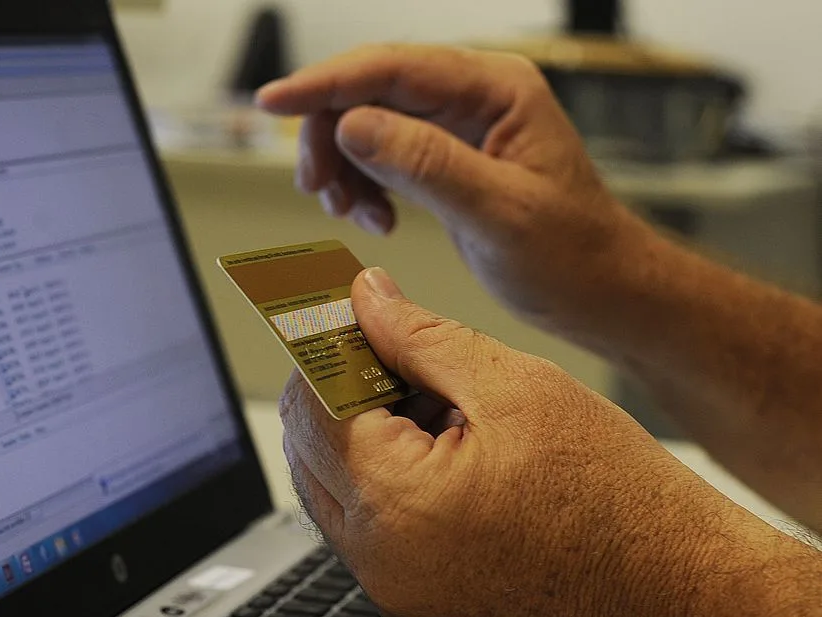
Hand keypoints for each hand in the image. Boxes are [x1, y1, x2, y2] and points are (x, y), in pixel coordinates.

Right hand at [256, 44, 645, 331]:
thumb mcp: (499, 213)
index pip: (392, 67)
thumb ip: (426, 165)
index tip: (273, 101)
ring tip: (351, 214)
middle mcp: (473, 96)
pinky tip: (375, 220)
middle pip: (369, 90)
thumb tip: (354, 125)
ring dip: (343, 165)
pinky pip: (381, 154)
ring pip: (367, 123)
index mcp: (496, 89)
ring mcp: (457, 126)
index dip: (325, 83)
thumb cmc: (573, 254)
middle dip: (330, 136)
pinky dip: (362, 185)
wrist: (602, 290)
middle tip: (319, 190)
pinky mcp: (445, 158)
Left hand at [281, 267, 764, 616]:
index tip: (353, 311)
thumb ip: (422, 336)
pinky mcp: (421, 612)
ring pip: (338, 492)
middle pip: (311, 450)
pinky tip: (455, 454)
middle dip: (345, 389)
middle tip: (404, 352)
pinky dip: (392, 485)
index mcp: (391, 502)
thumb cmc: (622, 501)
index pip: (311, 401)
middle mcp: (377, 562)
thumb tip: (365, 297)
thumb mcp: (517, 388)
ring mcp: (396, 597)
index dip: (330, 344)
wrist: (690, 604)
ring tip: (446, 406)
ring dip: (367, 437)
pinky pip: (375, 534)